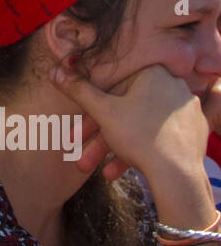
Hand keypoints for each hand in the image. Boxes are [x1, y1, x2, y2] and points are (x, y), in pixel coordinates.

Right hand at [49, 63, 209, 194]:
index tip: (76, 130)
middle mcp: (173, 86)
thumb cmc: (140, 136)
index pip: (113, 87)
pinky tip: (116, 172)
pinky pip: (156, 136)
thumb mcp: (102, 111)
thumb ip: (78, 89)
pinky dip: (134, 152)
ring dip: (111, 148)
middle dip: (98, 135)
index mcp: (153, 73)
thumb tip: (54, 69)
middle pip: (124, 109)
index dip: (89, 109)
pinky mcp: (191, 132)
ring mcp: (185, 111)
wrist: (178, 175)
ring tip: (94, 170)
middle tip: (80, 154)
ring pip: (138, 126)